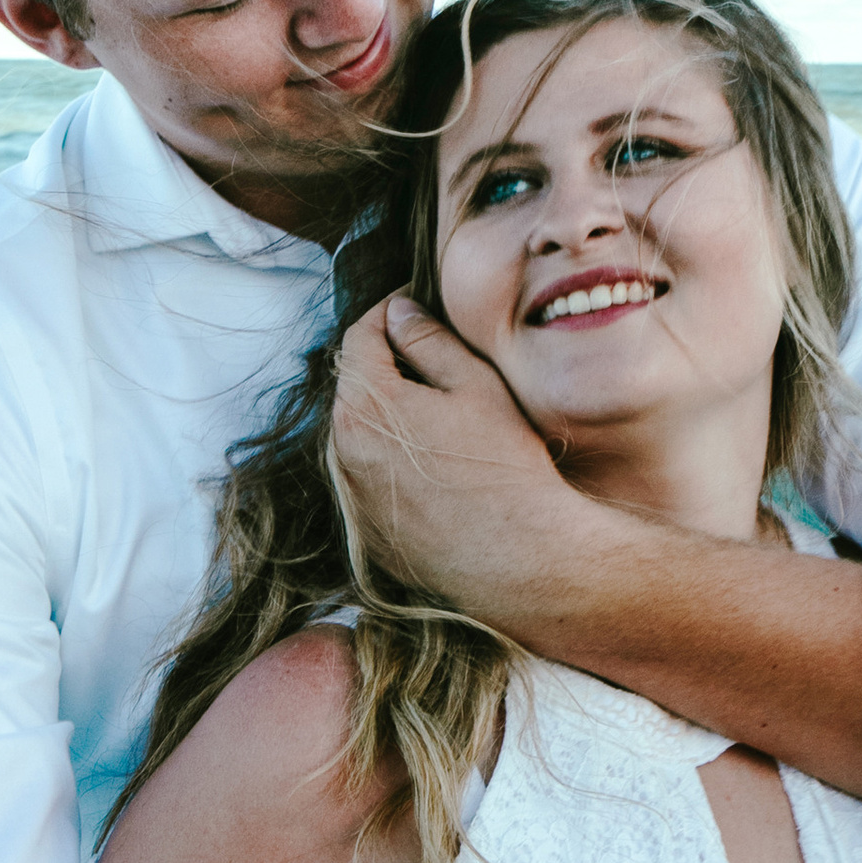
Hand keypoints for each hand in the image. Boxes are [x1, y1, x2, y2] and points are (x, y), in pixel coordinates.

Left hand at [331, 293, 586, 613]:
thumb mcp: (475, 386)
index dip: (386, 311)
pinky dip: (388, 459)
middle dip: (384, 362)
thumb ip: (429, 340)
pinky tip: (433, 463)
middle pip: (353, 385)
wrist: (520, 559)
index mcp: (365, 406)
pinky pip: (367, 477)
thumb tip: (399, 312)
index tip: (411, 303)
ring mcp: (350, 495)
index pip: (359, 337)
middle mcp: (342, 451)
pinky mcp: (365, 530)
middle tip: (429, 352)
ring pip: (358, 432)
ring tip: (435, 410)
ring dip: (385, 413)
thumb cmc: (504, 467)